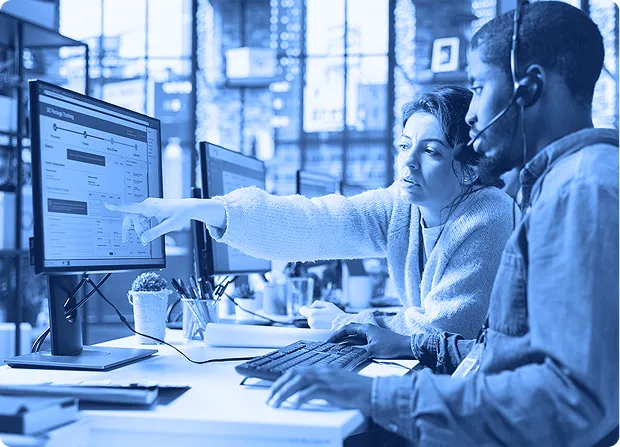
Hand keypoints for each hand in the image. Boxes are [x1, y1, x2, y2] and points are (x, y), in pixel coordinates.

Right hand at [105, 198, 225, 243]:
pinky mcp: (151, 208)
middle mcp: (148, 205)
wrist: (188, 207)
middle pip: (131, 216)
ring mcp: (149, 206)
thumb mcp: (169, 226)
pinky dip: (143, 225)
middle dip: (130, 228)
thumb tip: (143, 239)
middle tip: (126, 239)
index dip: (118, 207)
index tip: (107, 205)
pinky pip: (142, 217)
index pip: (131, 208)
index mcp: (150, 207)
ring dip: (139, 228)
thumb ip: (155, 233)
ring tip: (147, 236)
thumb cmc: (180, 214)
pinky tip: (149, 230)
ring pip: (136, 218)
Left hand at [267, 366, 372, 414]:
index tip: (274, 388)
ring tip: (276, 403)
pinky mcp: (333, 389)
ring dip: (284, 392)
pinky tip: (295, 405)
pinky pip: (312, 391)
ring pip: (299, 381)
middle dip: (278, 385)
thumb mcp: (337, 385)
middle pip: (294, 373)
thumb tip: (307, 393)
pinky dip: (301, 397)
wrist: (374, 392)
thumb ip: (323, 386)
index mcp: (324, 369)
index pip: (298, 370)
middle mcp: (324, 371)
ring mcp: (328, 379)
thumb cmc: (359, 391)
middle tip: (270, 397)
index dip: (283, 379)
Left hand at [298, 301, 344, 328]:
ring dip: (317, 320)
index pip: (302, 310)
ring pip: (312, 321)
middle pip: (309, 316)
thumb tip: (310, 306)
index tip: (309, 309)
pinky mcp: (316, 334)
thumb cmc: (337, 315)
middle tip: (325, 315)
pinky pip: (316, 327)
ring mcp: (313, 329)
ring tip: (328, 320)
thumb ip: (317, 304)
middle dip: (315, 315)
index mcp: (313, 313)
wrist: (344, 327)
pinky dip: (320, 326)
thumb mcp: (328, 305)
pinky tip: (327, 325)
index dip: (305, 308)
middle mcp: (311, 322)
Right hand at [328, 324, 412, 358]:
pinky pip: (360, 339)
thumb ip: (358, 354)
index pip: (346, 329)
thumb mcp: (372, 351)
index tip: (328, 342)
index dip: (336, 335)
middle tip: (331, 343)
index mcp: (366, 328)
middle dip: (339, 336)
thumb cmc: (391, 347)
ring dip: (346, 339)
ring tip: (338, 347)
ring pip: (355, 334)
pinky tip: (352, 350)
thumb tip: (346, 359)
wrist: (408, 347)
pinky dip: (353, 343)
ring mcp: (372, 333)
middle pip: (350, 330)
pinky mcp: (376, 339)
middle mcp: (368, 328)